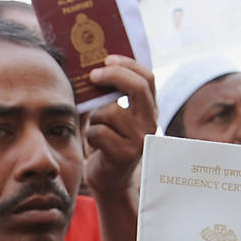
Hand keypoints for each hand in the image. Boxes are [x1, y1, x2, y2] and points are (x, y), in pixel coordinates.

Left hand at [83, 55, 157, 197]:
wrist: (109, 181)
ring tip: (96, 130)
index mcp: (149, 110)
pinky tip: (94, 146)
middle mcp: (150, 123)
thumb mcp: (112, 116)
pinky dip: (90, 136)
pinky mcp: (126, 154)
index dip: (128, 64)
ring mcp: (140, 139)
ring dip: (94, 118)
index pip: (148, 78)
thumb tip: (90, 66)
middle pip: (137, 87)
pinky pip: (99, 132)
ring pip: (110, 111)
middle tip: (93, 75)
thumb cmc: (105, 143)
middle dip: (113, 76)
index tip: (107, 59)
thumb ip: (109, 95)